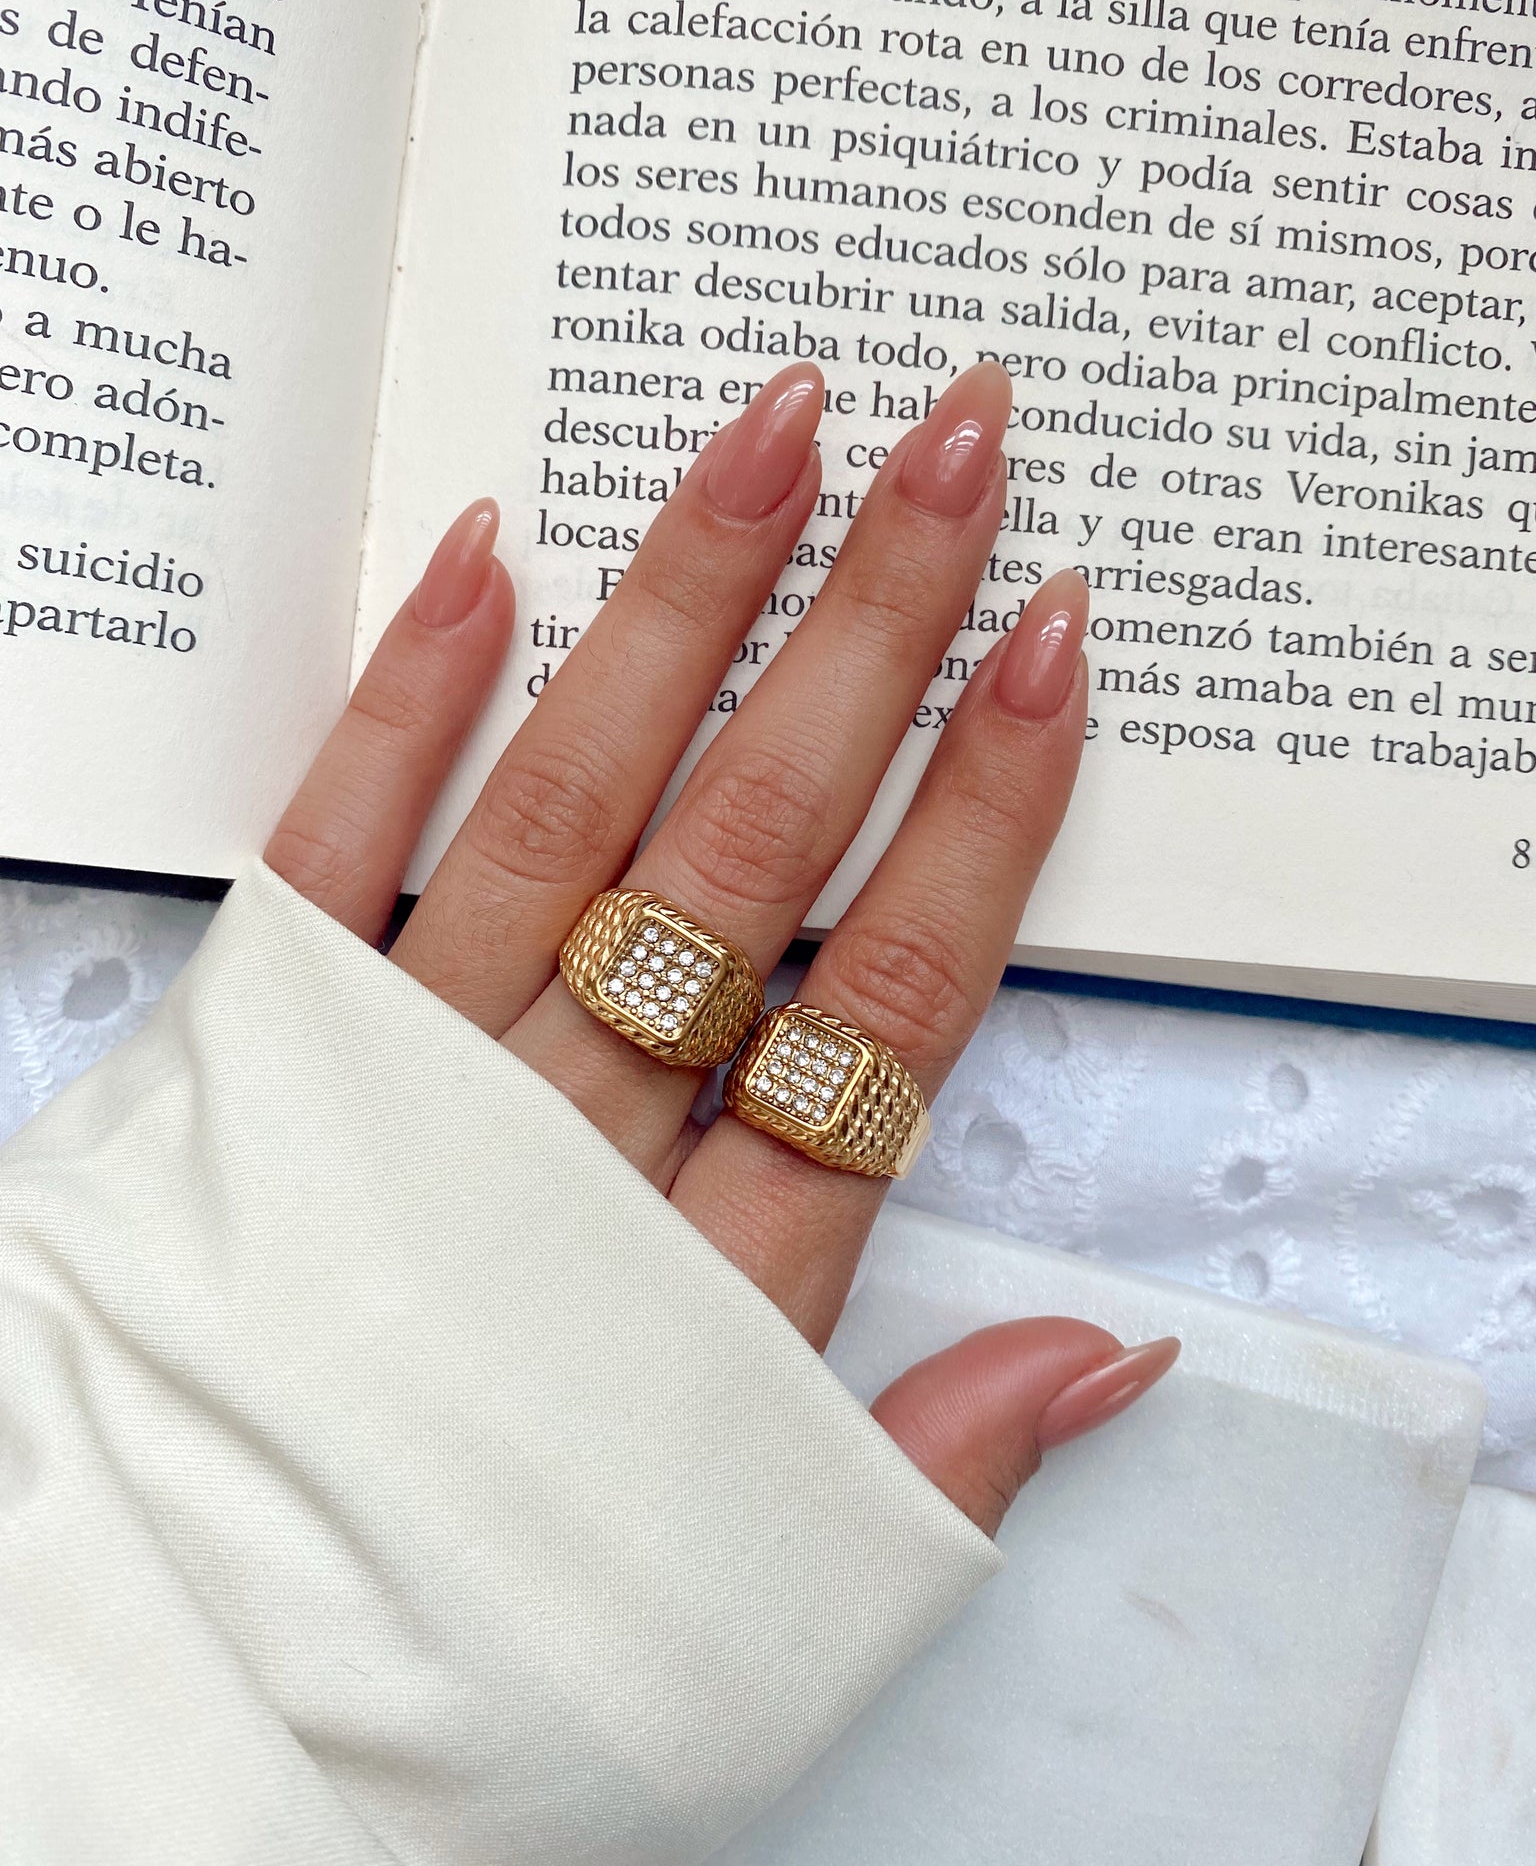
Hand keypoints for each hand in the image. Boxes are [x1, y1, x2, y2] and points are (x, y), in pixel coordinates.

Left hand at [265, 363, 1177, 1536]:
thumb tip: (1117, 1355)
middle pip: (752, 856)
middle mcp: (572, 1146)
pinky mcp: (263, 1052)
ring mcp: (408, 1081)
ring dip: (682, 610)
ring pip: (574, 809)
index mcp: (714, 1280)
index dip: (984, 811)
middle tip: (956, 444)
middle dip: (870, 640)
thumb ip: (937, 1466)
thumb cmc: (492, 1640)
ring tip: (773, 430)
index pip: (890, 1001)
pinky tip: (489, 554)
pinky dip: (408, 702)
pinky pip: (335, 852)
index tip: (1053, 643)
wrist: (193, 1670)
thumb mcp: (757, 1605)